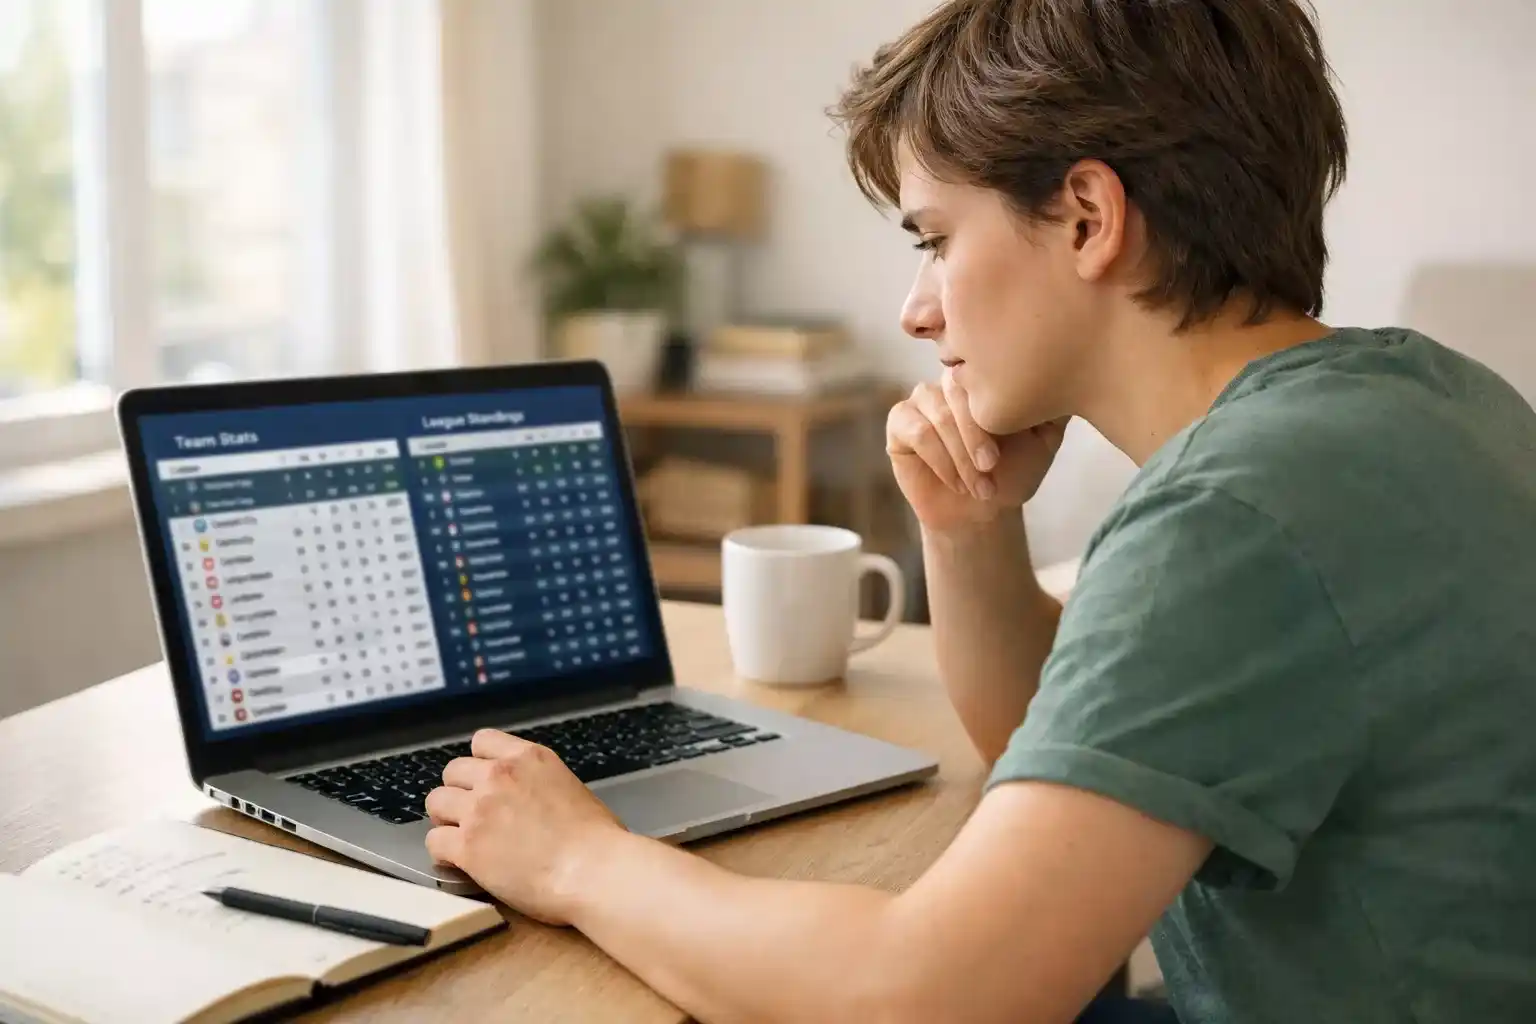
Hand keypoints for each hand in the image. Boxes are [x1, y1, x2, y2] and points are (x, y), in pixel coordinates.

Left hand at [425, 729, 627, 924]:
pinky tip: (460, 862)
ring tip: (463, 838)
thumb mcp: (570, 787)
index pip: (482, 741)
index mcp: (528, 758)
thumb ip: (540, 784)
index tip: (486, 782)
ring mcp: (479, 809)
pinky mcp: (466, 845)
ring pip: (436, 801)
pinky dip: (443, 852)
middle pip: (452, 771)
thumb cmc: (597, 839)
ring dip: (446, 818)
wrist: (593, 869)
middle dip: (460, 791)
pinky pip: (434, 841)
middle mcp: (499, 776)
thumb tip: (531, 802)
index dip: (480, 763)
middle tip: (473, 815)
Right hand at [887, 370, 1069, 534]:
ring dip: (960, 454)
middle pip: (958, 390)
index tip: (1017, 441)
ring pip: (938, 413)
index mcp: (984, 377)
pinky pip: (916, 430)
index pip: (987, 372)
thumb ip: (1053, 407)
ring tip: (978, 485)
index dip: (999, 408)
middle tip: (992, 468)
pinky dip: (940, 460)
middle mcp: (951, 381)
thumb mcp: (1044, 439)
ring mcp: (922, 399)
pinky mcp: (899, 422)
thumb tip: (1072, 376)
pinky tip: (956, 482)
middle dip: (977, 434)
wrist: (982, 512)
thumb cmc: (1013, 473)